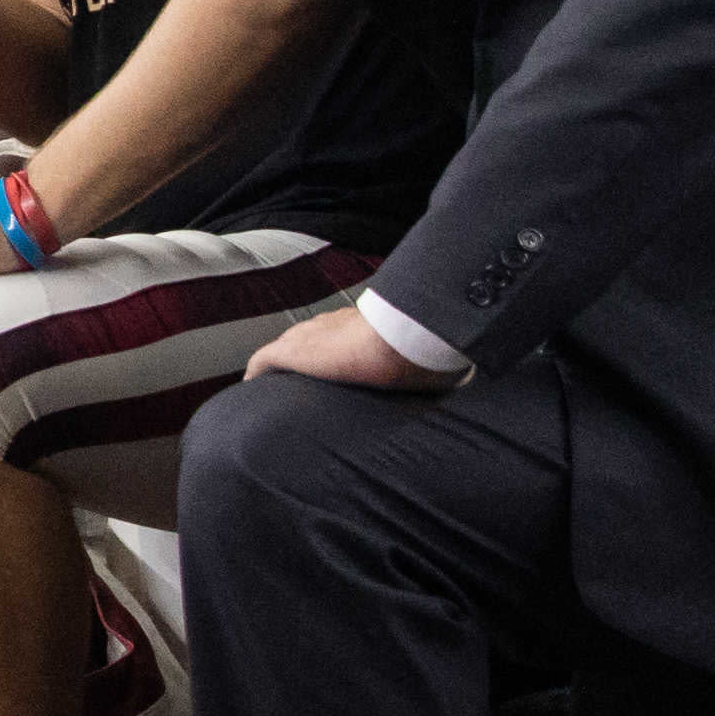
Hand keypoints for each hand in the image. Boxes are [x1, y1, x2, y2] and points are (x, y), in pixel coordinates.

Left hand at [246, 300, 450, 392]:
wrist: (405, 335)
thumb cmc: (423, 344)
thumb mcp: (425, 351)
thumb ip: (431, 360)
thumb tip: (463, 377)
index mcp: (358, 324)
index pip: (337, 334)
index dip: (332, 351)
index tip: (334, 365)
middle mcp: (329, 324)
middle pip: (307, 339)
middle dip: (303, 359)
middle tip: (301, 383)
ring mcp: (309, 336)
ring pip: (285, 350)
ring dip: (282, 369)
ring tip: (277, 392)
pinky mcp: (292, 352)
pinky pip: (263, 363)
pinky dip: (258, 375)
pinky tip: (251, 389)